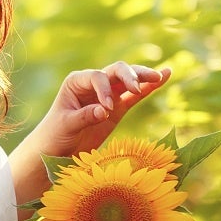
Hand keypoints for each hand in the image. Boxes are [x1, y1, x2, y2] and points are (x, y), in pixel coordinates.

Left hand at [36, 61, 171, 157]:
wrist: (56, 149)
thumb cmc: (55, 134)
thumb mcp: (66, 126)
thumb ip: (84, 117)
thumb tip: (105, 110)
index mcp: (76, 82)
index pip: (96, 77)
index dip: (104, 90)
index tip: (107, 109)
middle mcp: (93, 83)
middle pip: (116, 71)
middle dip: (129, 76)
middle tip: (137, 89)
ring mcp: (107, 94)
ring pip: (128, 79)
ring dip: (143, 77)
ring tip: (160, 76)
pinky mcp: (118, 108)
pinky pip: (135, 95)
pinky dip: (149, 87)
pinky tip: (165, 76)